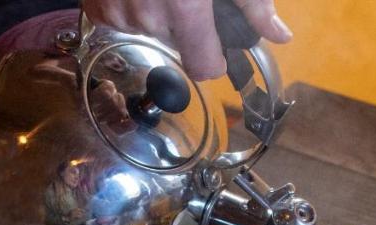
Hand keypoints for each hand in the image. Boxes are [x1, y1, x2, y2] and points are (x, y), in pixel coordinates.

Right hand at [83, 0, 292, 79]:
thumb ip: (251, 2)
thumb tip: (279, 35)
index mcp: (185, 7)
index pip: (203, 67)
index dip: (213, 58)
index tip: (216, 44)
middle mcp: (148, 15)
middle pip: (177, 43)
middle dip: (184, 24)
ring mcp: (117, 10)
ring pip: (147, 29)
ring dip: (154, 11)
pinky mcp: (97, 4)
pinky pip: (118, 17)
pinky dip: (128, 4)